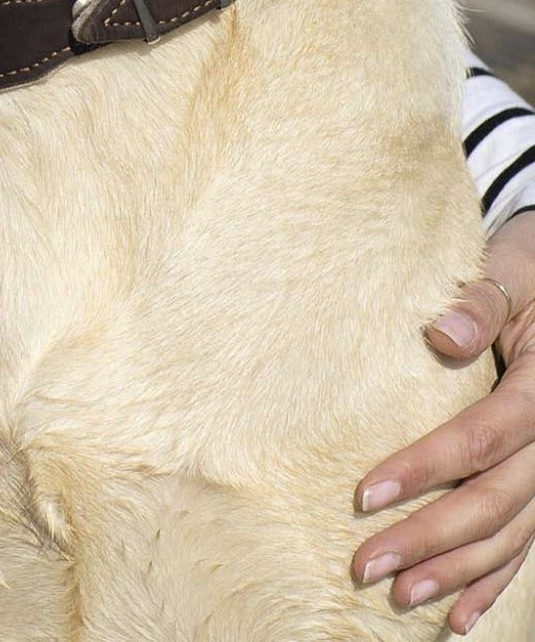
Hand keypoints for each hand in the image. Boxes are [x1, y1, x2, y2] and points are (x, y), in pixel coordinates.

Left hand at [353, 212, 534, 632]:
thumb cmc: (523, 274)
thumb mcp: (506, 274)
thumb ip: (478, 303)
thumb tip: (440, 334)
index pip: (480, 438)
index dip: (424, 468)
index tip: (363, 493)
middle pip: (493, 501)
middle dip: (430, 539)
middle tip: (366, 565)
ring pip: (511, 534)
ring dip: (458, 570)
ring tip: (402, 596)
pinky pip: (527, 542)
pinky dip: (494, 582)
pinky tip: (458, 616)